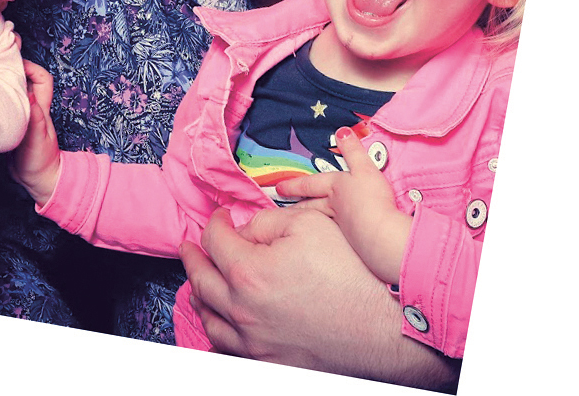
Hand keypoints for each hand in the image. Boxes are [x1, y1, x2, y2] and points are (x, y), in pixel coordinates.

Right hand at [8, 60, 60, 204]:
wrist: (36, 181)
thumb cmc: (40, 160)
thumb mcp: (38, 139)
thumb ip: (34, 118)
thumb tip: (29, 95)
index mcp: (40, 108)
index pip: (42, 78)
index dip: (32, 67)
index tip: (14, 64)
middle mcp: (31, 108)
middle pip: (25, 82)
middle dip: (11, 73)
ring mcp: (20, 117)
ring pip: (12, 94)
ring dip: (0, 87)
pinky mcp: (9, 127)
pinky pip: (3, 108)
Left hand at [179, 208, 457, 390]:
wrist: (390, 327)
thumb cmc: (354, 273)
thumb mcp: (309, 223)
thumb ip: (267, 220)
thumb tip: (245, 230)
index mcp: (249, 272)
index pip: (214, 240)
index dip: (214, 221)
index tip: (220, 215)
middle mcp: (245, 312)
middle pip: (202, 281)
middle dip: (192, 258)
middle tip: (188, 246)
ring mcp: (257, 344)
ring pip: (210, 320)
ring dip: (198, 296)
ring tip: (197, 282)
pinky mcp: (273, 364)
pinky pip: (230, 351)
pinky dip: (217, 331)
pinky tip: (219, 323)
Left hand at [276, 126, 409, 285]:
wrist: (381, 236)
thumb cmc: (372, 200)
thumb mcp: (365, 169)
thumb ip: (354, 150)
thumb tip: (342, 131)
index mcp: (335, 190)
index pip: (310, 185)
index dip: (294, 185)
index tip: (278, 188)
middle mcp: (334, 210)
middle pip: (310, 207)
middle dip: (296, 206)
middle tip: (280, 210)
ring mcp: (341, 230)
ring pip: (318, 224)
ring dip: (307, 223)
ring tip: (296, 227)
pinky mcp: (351, 247)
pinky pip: (333, 241)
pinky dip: (326, 240)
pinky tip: (326, 245)